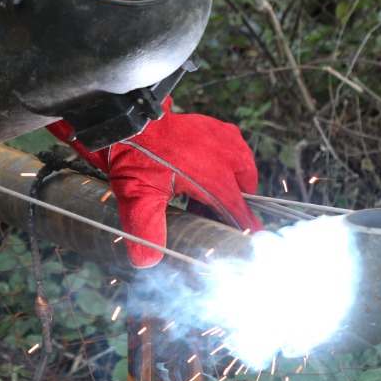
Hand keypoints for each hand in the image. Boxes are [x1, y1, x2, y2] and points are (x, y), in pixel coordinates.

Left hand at [46, 100, 261, 266]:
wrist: (128, 119)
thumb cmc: (134, 155)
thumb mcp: (137, 197)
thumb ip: (146, 231)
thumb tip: (148, 262)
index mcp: (216, 177)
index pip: (241, 214)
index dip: (245, 232)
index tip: (251, 246)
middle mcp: (228, 156)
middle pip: (242, 193)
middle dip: (227, 206)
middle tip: (200, 212)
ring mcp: (224, 138)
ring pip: (239, 172)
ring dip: (223, 186)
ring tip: (194, 196)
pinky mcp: (217, 128)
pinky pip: (230, 153)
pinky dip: (220, 166)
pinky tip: (194, 173)